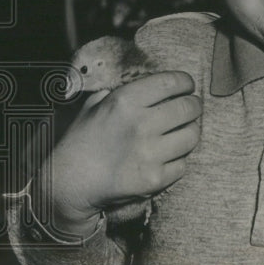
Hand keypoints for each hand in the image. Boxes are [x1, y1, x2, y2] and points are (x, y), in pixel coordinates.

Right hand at [37, 71, 200, 234]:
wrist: (69, 182)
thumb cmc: (82, 140)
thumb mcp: (93, 105)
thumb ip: (119, 91)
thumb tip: (147, 84)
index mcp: (125, 101)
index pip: (172, 82)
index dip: (186, 82)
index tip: (187, 86)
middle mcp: (140, 124)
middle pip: (189, 108)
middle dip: (194, 106)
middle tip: (190, 108)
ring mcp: (150, 153)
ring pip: (192, 136)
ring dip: (190, 132)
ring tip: (182, 132)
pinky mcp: (155, 179)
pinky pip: (183, 164)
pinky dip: (178, 160)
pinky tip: (168, 157)